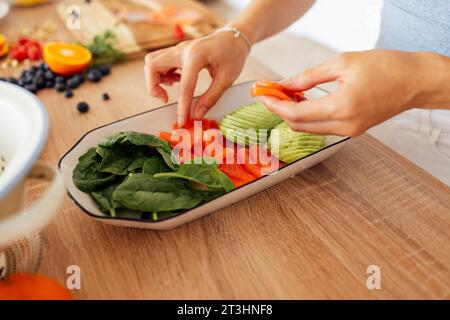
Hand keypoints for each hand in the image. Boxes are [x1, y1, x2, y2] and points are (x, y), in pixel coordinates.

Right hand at [144, 31, 249, 125]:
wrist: (234, 36)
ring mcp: (178, 49)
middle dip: (153, 86)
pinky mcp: (178, 51)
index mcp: (196, 56)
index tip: (181, 120)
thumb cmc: (233, 55)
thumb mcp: (227, 78)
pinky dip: (162, 73)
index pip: (184, 86)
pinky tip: (178, 80)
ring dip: (155, 78)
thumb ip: (211, 97)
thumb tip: (197, 115)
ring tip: (172, 87)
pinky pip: (159, 61)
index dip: (182, 106)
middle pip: (152, 65)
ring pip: (152, 62)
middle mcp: (182, 50)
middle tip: (166, 98)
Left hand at [256, 50, 438, 135]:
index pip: (296, 113)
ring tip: (285, 94)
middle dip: (280, 110)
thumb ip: (309, 76)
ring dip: (293, 113)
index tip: (262, 95)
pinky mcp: (353, 131)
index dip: (275, 105)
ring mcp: (349, 131)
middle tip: (269, 93)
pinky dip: (308, 116)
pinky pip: (322, 127)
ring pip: (309, 129)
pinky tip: (303, 100)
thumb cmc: (386, 67)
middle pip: (299, 125)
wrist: (415, 81)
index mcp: (342, 107)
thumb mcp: (342, 63)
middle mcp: (345, 125)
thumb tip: (285, 84)